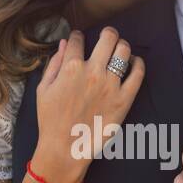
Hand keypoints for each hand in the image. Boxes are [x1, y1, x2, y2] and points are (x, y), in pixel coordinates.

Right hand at [33, 27, 144, 182]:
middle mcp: (93, 72)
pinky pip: (138, 73)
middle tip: (106, 40)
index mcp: (71, 68)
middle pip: (108, 37)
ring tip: (119, 52)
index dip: (78, 36)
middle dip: (107, 34)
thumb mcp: (44, 89)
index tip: (80, 40)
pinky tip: (133, 64)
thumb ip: (54, 63)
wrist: (65, 149)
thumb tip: (66, 43)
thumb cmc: (51, 120)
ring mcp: (111, 85)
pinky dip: (138, 63)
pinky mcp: (124, 99)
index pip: (78, 39)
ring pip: (125, 50)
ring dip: (122, 47)